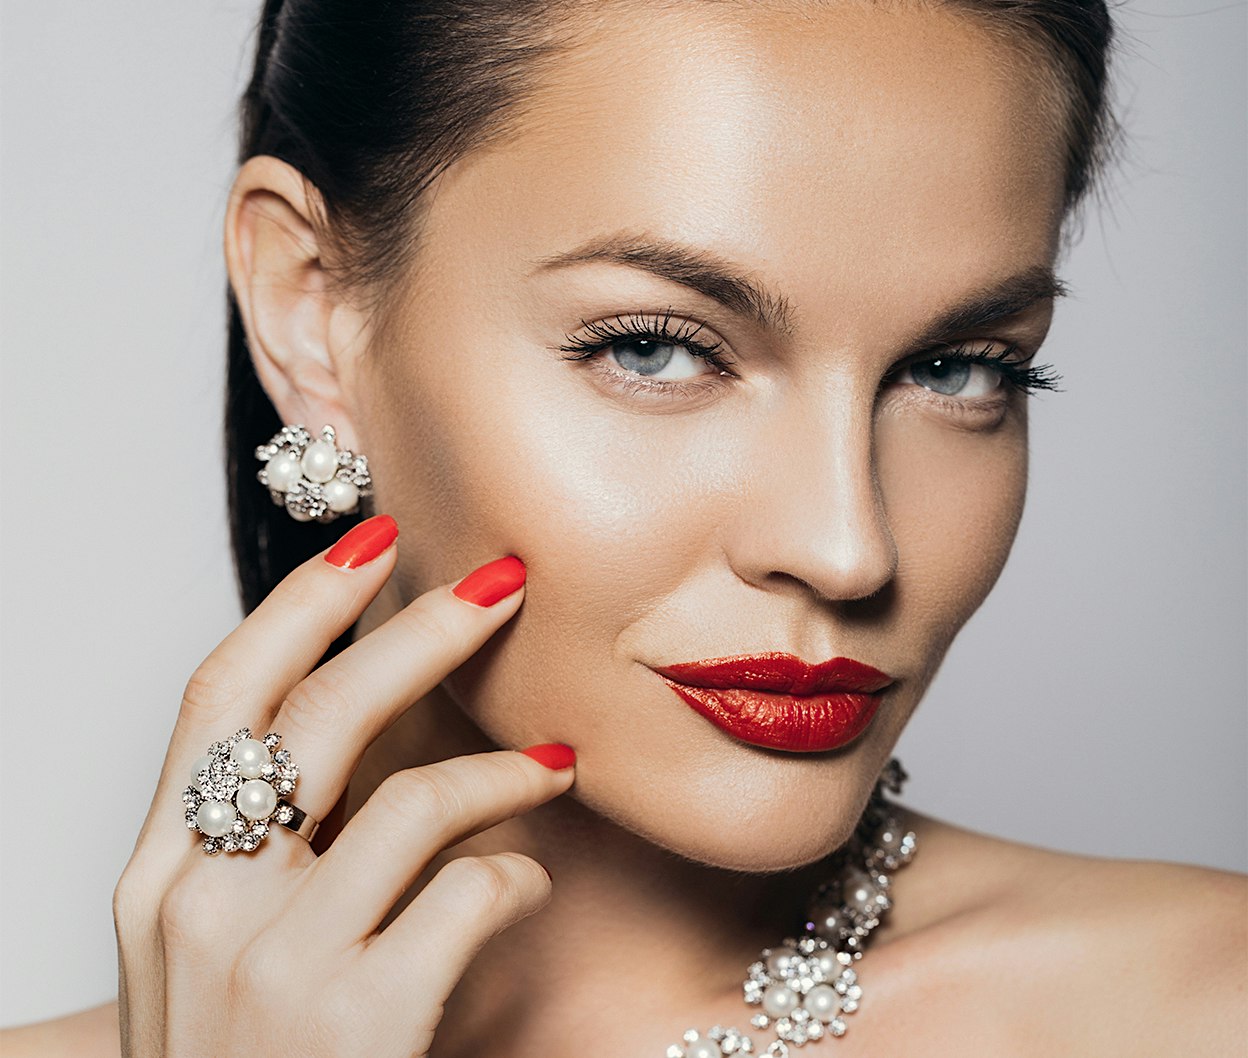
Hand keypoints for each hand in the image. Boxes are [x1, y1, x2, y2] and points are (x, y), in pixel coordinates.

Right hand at [111, 515, 573, 1056]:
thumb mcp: (214, 949)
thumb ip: (268, 845)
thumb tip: (377, 732)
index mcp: (156, 874)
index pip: (222, 695)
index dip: (303, 603)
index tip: (375, 539)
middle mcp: (199, 904)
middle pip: (320, 715)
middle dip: (421, 629)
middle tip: (504, 582)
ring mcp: (273, 964)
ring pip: (413, 799)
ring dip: (504, 771)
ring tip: (557, 767)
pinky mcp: (356, 1020)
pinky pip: (469, 895)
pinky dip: (515, 875)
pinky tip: (525, 885)